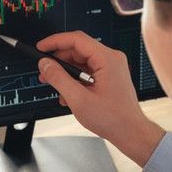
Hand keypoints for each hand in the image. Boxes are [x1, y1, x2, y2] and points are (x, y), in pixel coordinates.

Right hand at [37, 31, 164, 165]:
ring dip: (65, 73)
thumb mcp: (78, 99)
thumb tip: (45, 64)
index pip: (77, 40)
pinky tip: (68, 95)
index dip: (56, 42)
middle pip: (78, 50)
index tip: (41, 47)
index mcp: (107, 59)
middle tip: (44, 71)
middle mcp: (111, 59)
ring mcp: (110, 68)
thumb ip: (59, 79)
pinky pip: (87, 71)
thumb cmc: (113, 118)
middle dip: (58, 61)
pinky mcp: (108, 77)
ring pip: (81, 62)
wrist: (130, 132)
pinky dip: (75, 80)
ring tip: (54, 86)